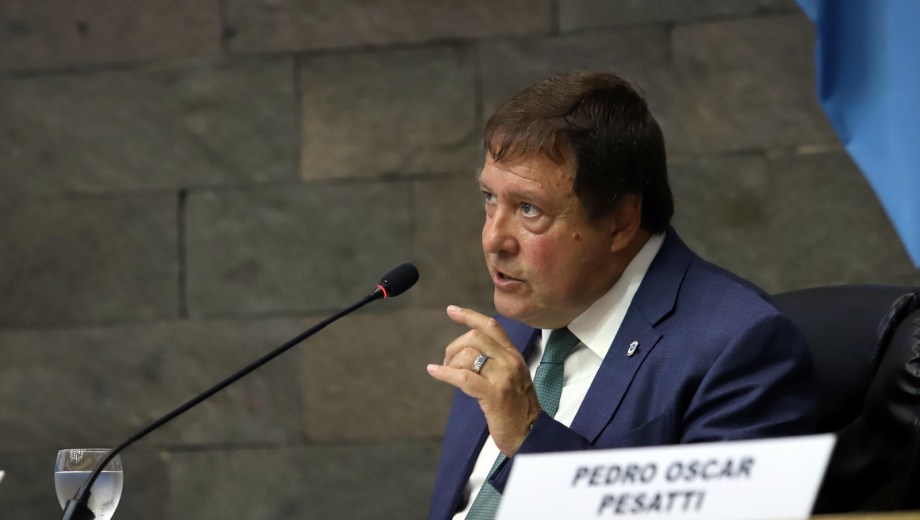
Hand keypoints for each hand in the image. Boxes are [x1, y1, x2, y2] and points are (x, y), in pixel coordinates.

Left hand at [427, 305, 540, 456]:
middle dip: (454, 346)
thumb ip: (496, 362)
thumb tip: (467, 353)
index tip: (451, 310)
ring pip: (468, 355)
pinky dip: (445, 373)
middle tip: (447, 362)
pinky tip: (434, 372)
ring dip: (450, 363)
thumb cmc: (518, 410)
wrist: (531, 435)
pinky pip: (463, 377)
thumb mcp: (512, 378)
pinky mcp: (494, 395)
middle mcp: (510, 362)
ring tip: (448, 374)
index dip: (469, 315)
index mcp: (514, 356)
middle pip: (475, 337)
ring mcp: (503, 378)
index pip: (492, 326)